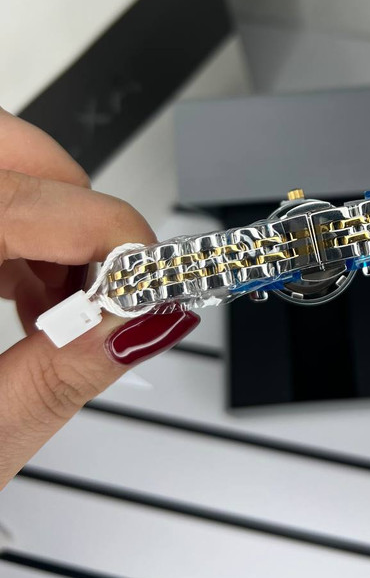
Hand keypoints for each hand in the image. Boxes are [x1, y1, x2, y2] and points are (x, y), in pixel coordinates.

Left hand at [0, 110, 198, 488]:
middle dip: (73, 206)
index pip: (6, 202)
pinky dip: (20, 236)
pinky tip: (27, 292)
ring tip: (65, 301)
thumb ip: (61, 375)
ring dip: (50, 224)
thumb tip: (139, 322)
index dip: (99, 227)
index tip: (147, 275)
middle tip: (107, 281)